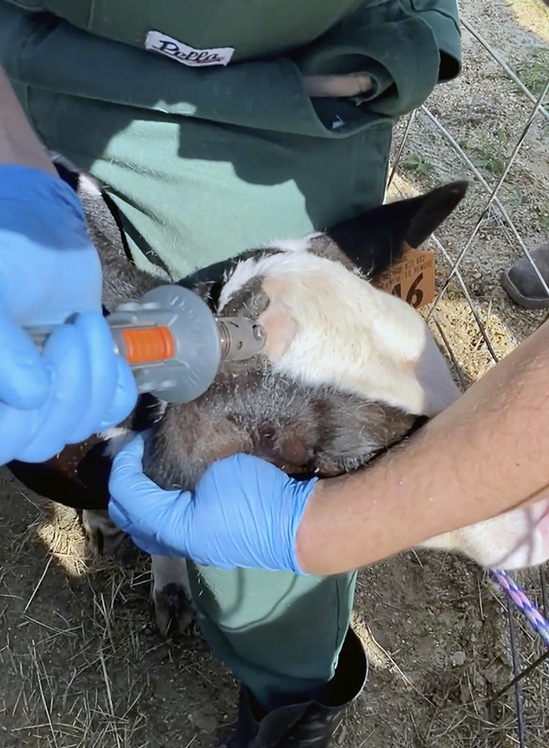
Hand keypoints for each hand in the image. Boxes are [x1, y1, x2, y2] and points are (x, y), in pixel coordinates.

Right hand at [0, 166, 136, 462]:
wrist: (41, 235)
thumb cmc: (4, 258)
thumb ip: (0, 348)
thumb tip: (32, 397)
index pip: (4, 441)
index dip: (26, 412)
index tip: (46, 346)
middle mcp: (9, 404)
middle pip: (41, 441)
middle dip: (68, 386)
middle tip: (72, 329)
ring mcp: (48, 400)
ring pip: (78, 428)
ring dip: (94, 375)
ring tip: (85, 324)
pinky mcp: (87, 386)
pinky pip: (111, 413)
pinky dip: (118, 383)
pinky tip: (110, 349)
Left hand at [108, 434, 317, 572]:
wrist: (296, 525)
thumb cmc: (257, 495)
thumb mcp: (218, 471)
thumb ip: (181, 465)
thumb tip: (161, 451)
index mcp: (172, 526)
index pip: (126, 493)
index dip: (124, 461)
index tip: (139, 437)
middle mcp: (174, 542)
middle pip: (127, 516)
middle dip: (124, 482)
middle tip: (136, 453)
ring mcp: (189, 547)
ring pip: (144, 527)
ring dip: (138, 498)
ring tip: (149, 470)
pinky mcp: (203, 543)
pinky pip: (164, 528)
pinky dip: (156, 507)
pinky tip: (169, 487)